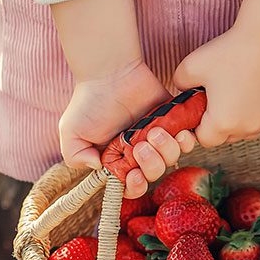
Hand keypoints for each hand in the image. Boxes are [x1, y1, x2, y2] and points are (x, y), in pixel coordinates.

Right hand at [58, 59, 196, 196]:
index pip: (131, 186)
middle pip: (154, 174)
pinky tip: (177, 132)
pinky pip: (187, 141)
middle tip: (141, 146)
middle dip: (151, 166)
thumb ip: (76, 156)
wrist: (110, 72)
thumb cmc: (89, 101)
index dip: (135, 187)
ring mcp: (157, 137)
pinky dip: (186, 141)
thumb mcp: (71, 131)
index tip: (133, 176)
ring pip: (172, 159)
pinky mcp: (172, 122)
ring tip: (154, 131)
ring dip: (166, 150)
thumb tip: (99, 170)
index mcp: (117, 160)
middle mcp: (138, 152)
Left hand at [172, 26, 259, 147]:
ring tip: (236, 92)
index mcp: (223, 123)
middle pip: (226, 137)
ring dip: (239, 120)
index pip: (204, 139)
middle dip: (219, 123)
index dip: (198, 125)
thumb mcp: (190, 66)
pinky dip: (257, 113)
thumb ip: (179, 85)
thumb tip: (183, 93)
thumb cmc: (230, 52)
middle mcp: (247, 129)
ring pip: (246, 131)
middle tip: (217, 96)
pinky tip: (253, 92)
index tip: (200, 107)